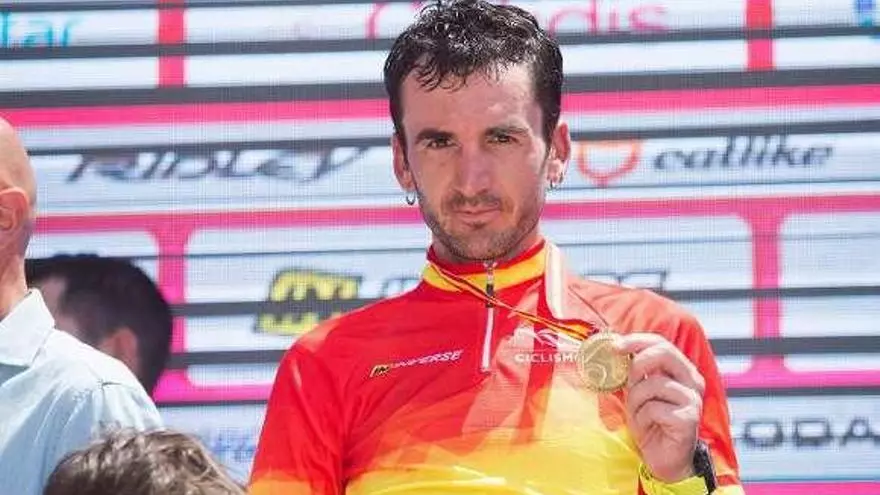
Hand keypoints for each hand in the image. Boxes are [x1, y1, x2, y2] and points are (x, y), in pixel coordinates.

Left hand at [616, 333, 704, 482]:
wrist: (664, 458)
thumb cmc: (651, 422)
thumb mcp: (638, 391)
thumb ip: (633, 371)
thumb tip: (614, 348)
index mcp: (682, 370)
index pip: (661, 343)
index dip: (636, 340)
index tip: (614, 346)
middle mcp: (692, 381)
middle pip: (664, 353)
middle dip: (637, 364)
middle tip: (627, 381)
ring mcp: (693, 400)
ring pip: (654, 384)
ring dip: (636, 401)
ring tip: (639, 415)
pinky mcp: (689, 419)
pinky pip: (654, 409)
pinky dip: (643, 419)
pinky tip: (649, 427)